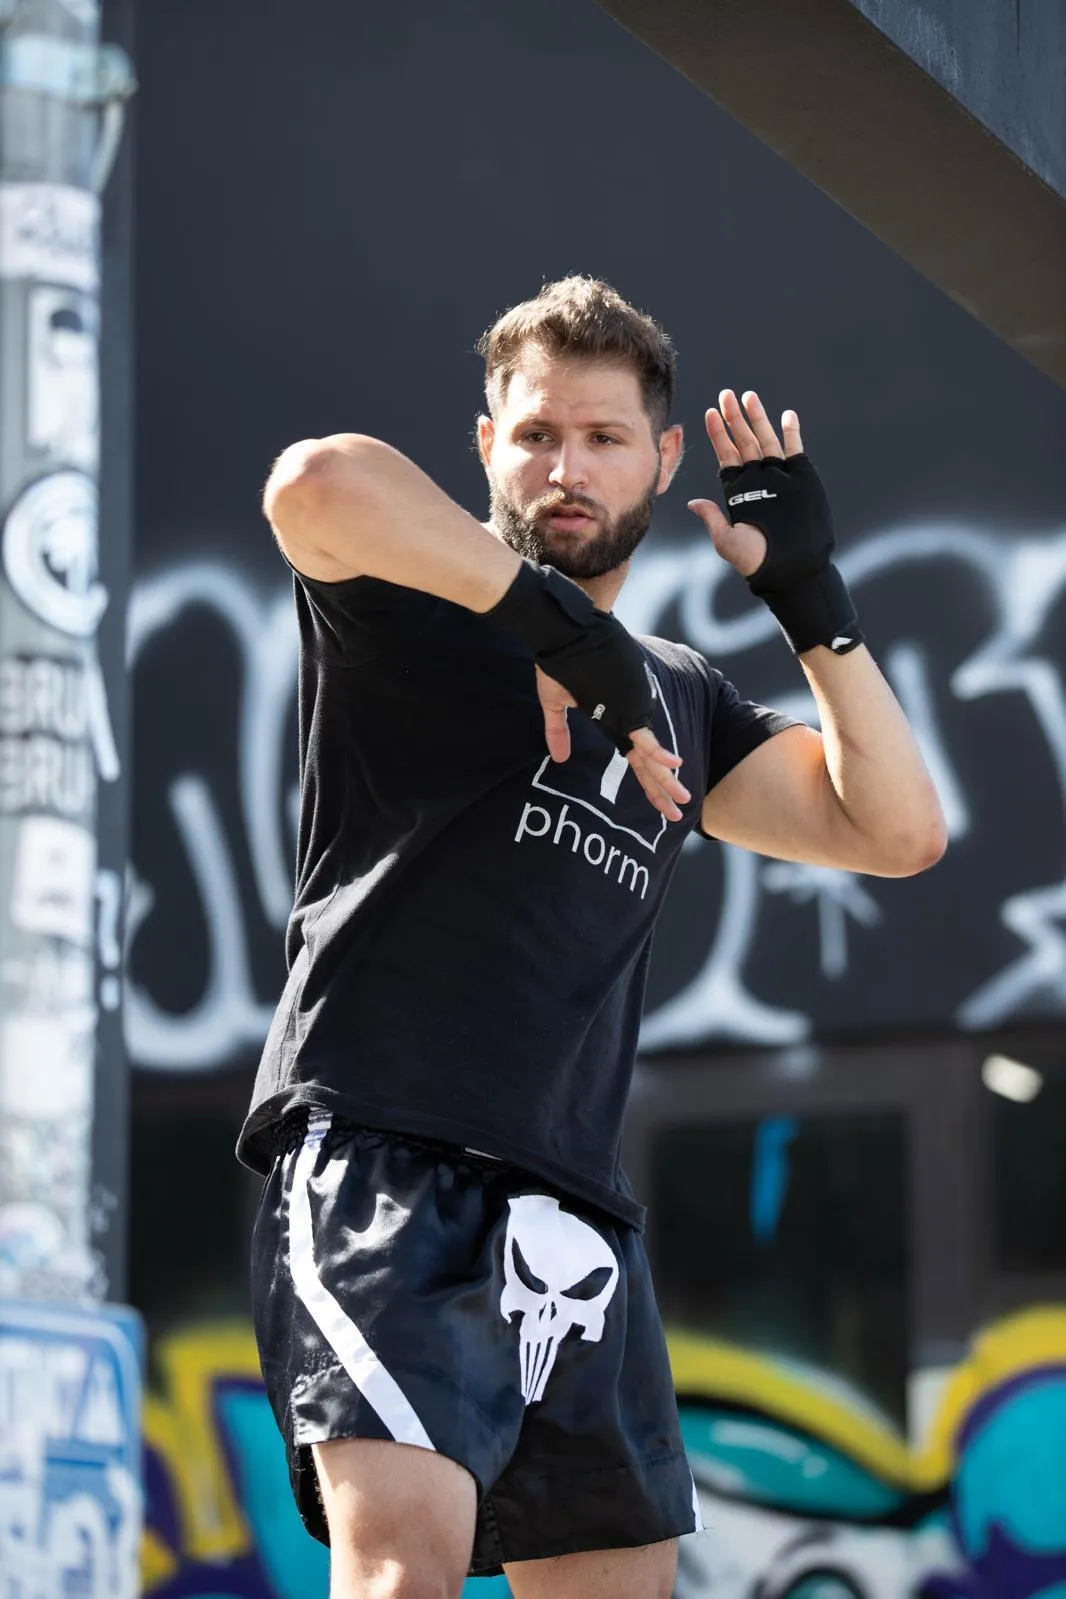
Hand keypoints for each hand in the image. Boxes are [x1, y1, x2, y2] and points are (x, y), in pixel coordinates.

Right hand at [535, 668, 690, 821]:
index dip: (648, 782)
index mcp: (614, 721)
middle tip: (677, 814)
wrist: (565, 634)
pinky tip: (675, 766)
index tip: (660, 804)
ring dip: (666, 780)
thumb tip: (558, 758)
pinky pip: (644, 737)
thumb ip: (557, 732)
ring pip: (651, 756)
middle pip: (649, 764)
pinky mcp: (628, 707)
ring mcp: (630, 714)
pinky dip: (658, 752)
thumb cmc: (559, 662)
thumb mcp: (554, 703)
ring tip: (682, 801)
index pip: (636, 759)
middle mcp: (626, 721)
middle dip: (663, 790)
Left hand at [687, 389, 803, 574]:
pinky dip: (791, 432)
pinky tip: (786, 415)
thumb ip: (712, 518)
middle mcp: (758, 479)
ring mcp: (780, 476)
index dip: (717, 435)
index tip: (709, 414)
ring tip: (749, 397)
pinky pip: (795, 450)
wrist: (790, 568)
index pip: (725, 456)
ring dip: (758, 419)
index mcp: (738, 491)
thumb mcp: (726, 540)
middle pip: (744, 441)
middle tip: (726, 395)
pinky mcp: (801, 478)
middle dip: (734, 418)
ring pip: (767, 440)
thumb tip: (693, 503)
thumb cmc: (756, 560)